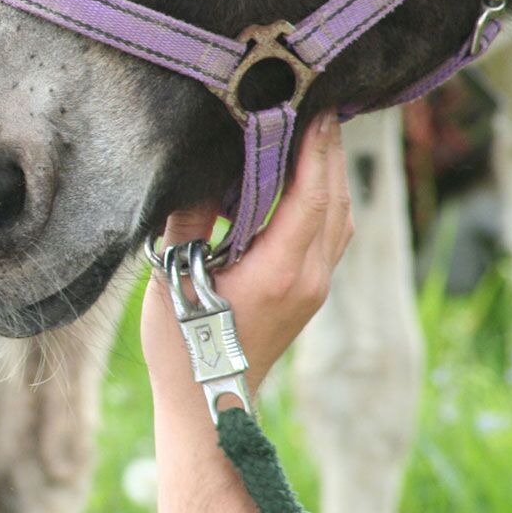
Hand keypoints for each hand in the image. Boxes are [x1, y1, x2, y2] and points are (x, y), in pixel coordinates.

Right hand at [141, 110, 352, 402]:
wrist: (209, 403)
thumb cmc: (184, 345)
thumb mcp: (173, 277)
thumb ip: (189, 221)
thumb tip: (200, 174)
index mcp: (279, 269)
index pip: (311, 195)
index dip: (317, 150)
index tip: (317, 109)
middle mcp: (308, 277)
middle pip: (334, 202)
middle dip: (329, 154)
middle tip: (320, 109)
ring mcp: (314, 288)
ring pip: (338, 220)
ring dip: (330, 178)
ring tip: (315, 139)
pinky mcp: (308, 294)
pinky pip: (329, 236)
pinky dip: (323, 203)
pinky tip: (304, 186)